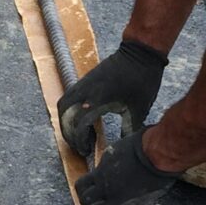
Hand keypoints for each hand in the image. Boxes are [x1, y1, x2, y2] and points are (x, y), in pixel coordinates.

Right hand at [57, 41, 166, 155]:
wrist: (140, 52)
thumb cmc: (142, 80)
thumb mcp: (139, 109)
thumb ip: (129, 129)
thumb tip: (123, 147)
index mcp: (98, 98)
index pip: (78, 124)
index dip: (79, 140)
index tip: (87, 151)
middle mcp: (86, 90)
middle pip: (64, 115)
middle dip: (68, 133)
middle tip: (79, 146)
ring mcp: (83, 83)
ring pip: (63, 105)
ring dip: (66, 122)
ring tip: (78, 135)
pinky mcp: (85, 80)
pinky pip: (69, 98)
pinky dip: (70, 112)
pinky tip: (82, 120)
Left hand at [75, 129, 178, 204]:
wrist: (155, 154)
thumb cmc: (149, 146)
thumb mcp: (129, 145)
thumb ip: (124, 154)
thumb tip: (127, 158)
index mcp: (106, 159)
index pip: (92, 174)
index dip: (92, 183)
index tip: (95, 188)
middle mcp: (102, 174)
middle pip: (82, 188)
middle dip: (84, 197)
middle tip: (90, 204)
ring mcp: (107, 188)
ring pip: (87, 202)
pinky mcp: (117, 201)